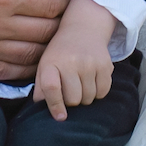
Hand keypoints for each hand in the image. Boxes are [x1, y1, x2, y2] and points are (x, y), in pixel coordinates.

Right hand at [0, 0, 73, 82]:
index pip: (49, 7)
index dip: (66, 5)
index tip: (74, 3)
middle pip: (43, 35)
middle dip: (62, 30)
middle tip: (72, 27)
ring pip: (26, 58)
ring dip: (47, 53)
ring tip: (58, 47)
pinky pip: (0, 74)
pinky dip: (21, 73)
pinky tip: (31, 68)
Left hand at [34, 0, 116, 122]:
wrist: (84, 29)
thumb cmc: (60, 52)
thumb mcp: (45, 65)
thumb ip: (41, 87)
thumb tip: (39, 107)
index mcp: (52, 62)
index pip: (52, 88)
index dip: (55, 105)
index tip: (60, 117)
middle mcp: (72, 62)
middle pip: (74, 99)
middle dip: (71, 101)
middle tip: (69, 92)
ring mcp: (90, 63)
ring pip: (89, 98)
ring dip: (85, 98)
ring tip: (80, 85)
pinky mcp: (106, 65)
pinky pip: (103, 92)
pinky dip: (98, 92)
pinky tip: (92, 82)